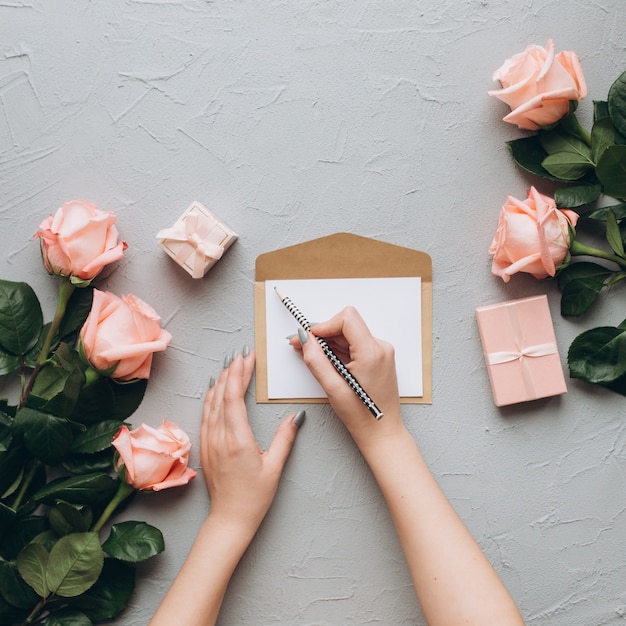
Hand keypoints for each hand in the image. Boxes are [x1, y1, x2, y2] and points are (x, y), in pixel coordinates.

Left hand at [201, 350, 302, 536]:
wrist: (229, 520)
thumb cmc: (253, 497)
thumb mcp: (274, 468)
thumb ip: (285, 439)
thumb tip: (296, 416)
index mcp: (237, 440)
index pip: (234, 397)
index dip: (240, 374)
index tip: (248, 358)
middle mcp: (219, 437)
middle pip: (221, 395)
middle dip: (232, 371)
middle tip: (241, 355)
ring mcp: (209, 441)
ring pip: (211, 403)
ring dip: (221, 381)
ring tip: (230, 365)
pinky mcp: (206, 446)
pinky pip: (206, 414)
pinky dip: (212, 397)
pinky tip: (216, 390)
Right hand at [290, 307, 404, 449]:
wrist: (382, 432)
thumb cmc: (363, 416)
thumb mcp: (333, 388)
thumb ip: (316, 360)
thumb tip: (305, 340)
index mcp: (372, 352)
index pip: (347, 319)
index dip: (324, 325)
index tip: (309, 337)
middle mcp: (380, 348)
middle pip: (346, 325)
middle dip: (322, 334)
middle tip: (301, 344)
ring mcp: (381, 353)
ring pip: (348, 335)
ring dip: (328, 342)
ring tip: (309, 353)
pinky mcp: (378, 358)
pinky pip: (354, 345)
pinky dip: (337, 350)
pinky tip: (324, 359)